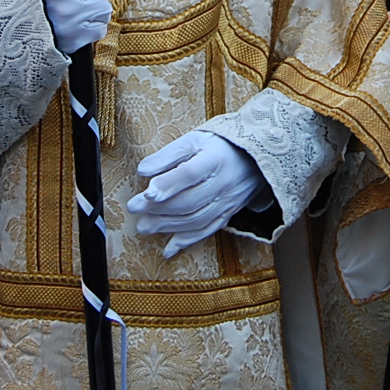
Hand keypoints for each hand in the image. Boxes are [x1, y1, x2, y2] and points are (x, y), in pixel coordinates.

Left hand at [128, 131, 267, 257]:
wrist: (256, 157)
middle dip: (159, 208)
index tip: (147, 194)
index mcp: (214, 159)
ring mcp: (227, 202)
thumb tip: (143, 171)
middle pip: (189, 201)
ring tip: (143, 227)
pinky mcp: (229, 214)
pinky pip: (207, 231)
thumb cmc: (219, 144)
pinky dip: (187, 242)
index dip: (168, 185)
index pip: (189, 174)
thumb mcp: (195, 139)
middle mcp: (223, 184)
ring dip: (168, 226)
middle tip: (134, 209)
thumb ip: (168, 155)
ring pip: (196, 220)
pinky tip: (168, 250)